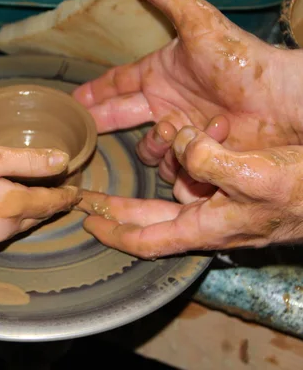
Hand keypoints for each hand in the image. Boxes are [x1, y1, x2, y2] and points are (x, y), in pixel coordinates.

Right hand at [0, 143, 80, 261]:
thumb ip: (26, 160)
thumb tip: (62, 160)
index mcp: (13, 206)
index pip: (52, 203)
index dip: (67, 195)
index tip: (78, 191)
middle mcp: (5, 229)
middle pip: (36, 216)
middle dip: (51, 204)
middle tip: (60, 191)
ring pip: (17, 225)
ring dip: (29, 212)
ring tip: (32, 196)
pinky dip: (5, 218)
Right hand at [73, 0, 302, 182]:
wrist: (278, 100)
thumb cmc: (240, 60)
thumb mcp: (199, 23)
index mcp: (159, 76)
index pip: (117, 83)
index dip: (95, 91)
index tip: (74, 101)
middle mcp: (164, 104)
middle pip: (119, 117)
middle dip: (100, 123)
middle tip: (81, 131)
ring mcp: (178, 131)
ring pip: (146, 148)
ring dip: (155, 142)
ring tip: (174, 128)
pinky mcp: (193, 155)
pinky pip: (171, 168)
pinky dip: (178, 160)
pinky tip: (195, 143)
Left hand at [79, 126, 302, 258]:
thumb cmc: (302, 190)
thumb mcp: (253, 177)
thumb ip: (207, 162)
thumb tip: (181, 146)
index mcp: (204, 226)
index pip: (145, 240)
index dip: (114, 235)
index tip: (88, 225)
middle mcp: (206, 218)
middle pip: (149, 217)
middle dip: (118, 207)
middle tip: (90, 198)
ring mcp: (220, 203)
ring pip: (175, 184)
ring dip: (165, 159)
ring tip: (168, 131)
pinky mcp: (233, 185)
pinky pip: (199, 168)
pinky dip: (192, 150)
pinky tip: (199, 129)